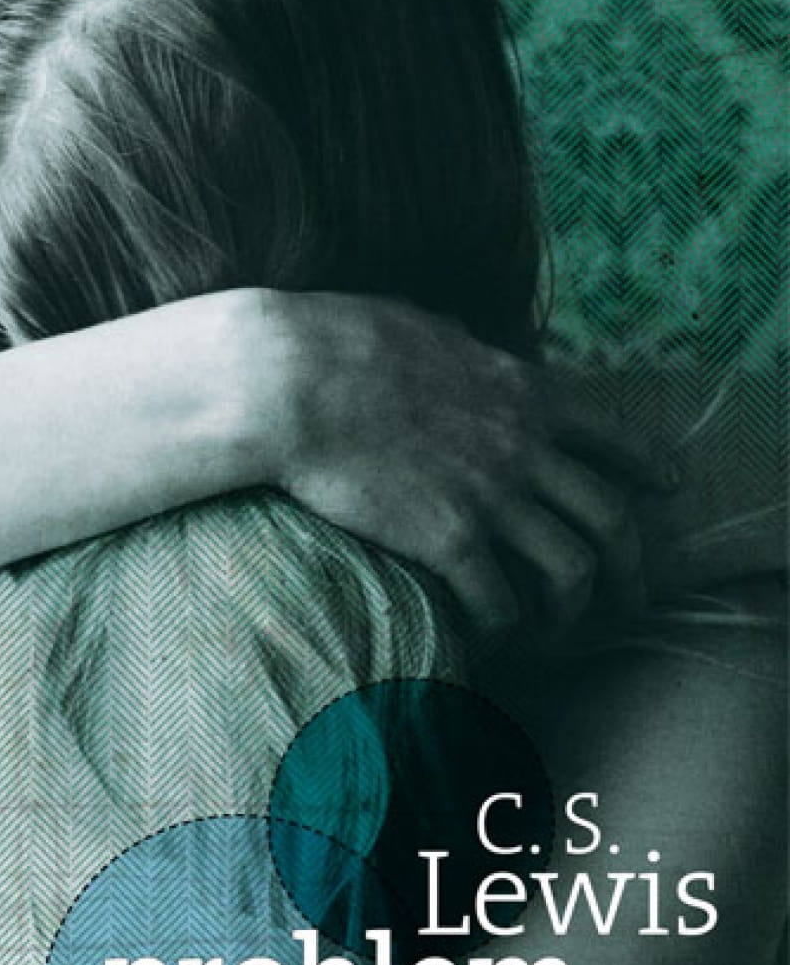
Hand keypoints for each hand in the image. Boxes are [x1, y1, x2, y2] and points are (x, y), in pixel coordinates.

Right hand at [268, 293, 675, 642]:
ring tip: (558, 630)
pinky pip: (500, 600)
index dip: (648, 464)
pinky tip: (491, 636)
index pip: (611, 431)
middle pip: (611, 517)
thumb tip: (460, 340)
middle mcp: (522, 447)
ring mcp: (490, 495)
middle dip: (631, 566)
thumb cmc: (342, 342)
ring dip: (572, 608)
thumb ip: (461, 346)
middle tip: (630, 596)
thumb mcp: (427, 328)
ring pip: (571, 568)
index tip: (670, 486)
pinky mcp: (448, 538)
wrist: (294, 380)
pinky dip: (504, 627)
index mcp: (522, 390)